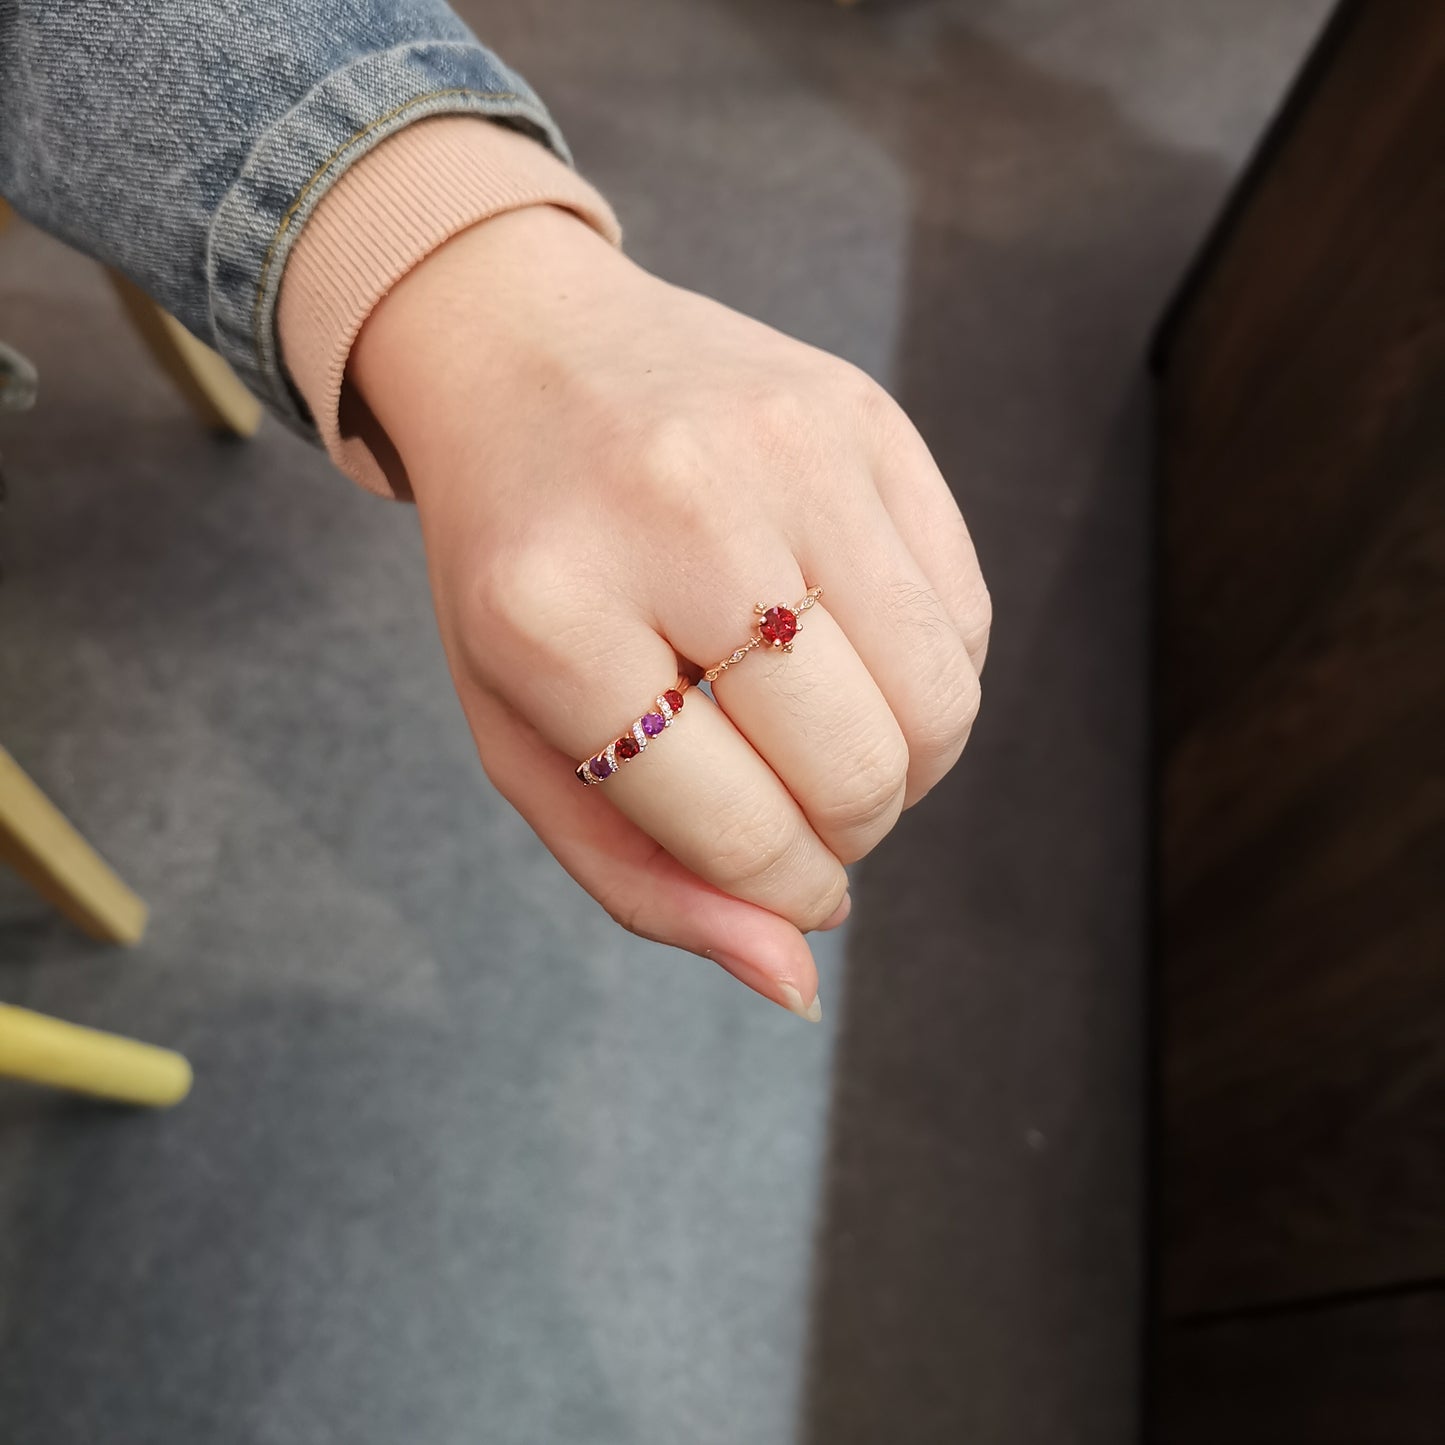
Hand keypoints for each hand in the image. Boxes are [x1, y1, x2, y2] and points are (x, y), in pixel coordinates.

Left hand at [348, 205, 989, 1018]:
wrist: (523, 353)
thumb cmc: (518, 573)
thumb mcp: (525, 739)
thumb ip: (646, 882)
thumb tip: (798, 983)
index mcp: (553, 620)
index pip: (738, 830)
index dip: (780, 891)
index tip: (781, 879)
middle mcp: (681, 519)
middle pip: (862, 771)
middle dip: (849, 832)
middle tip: (803, 804)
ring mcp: (788, 452)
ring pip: (943, 702)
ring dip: (906, 766)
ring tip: (831, 737)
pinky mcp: (867, 417)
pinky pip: (967, 614)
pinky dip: (929, 676)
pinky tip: (852, 651)